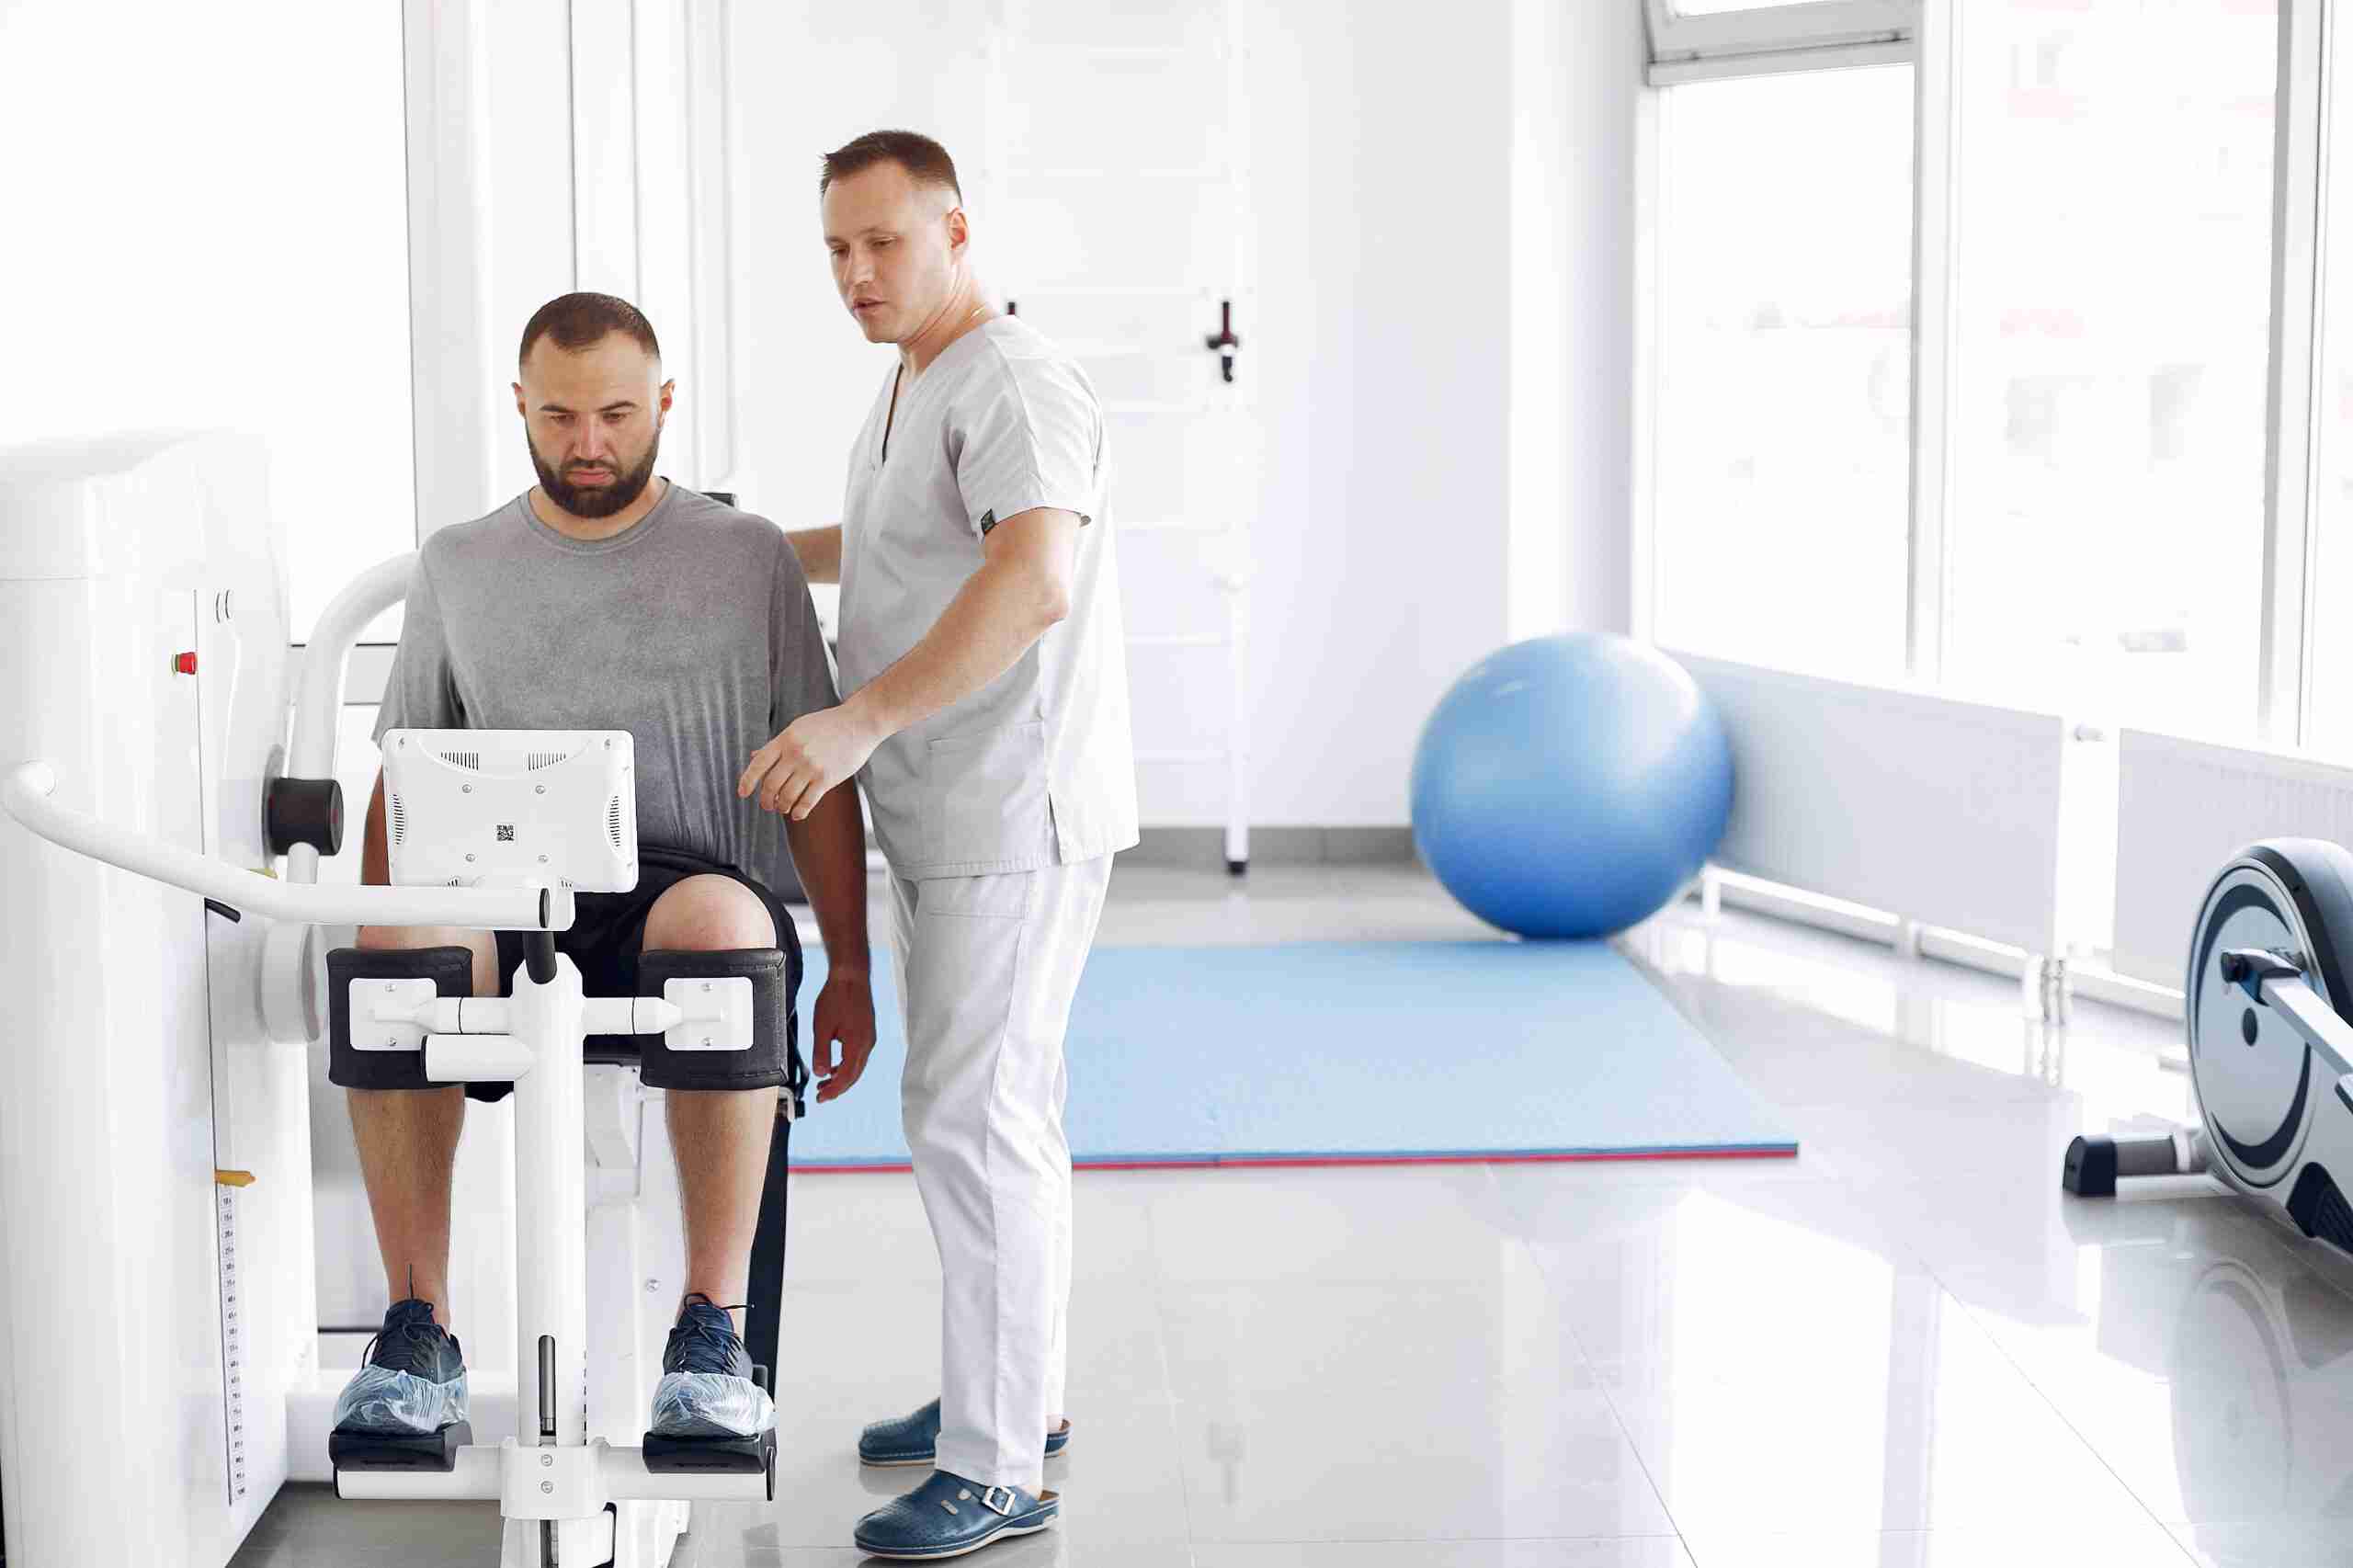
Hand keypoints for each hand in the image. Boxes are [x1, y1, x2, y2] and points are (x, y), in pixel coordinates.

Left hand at [740, 704, 882, 821]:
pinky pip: (807, 802)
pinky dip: (798, 812)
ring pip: (787, 796)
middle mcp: (796, 753)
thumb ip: (777, 744)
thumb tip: (754, 757)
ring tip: (783, 808)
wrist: (859, 723)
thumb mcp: (798, 728)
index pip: (759, 764)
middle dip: (766, 800)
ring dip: (781, 806)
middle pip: (771, 784)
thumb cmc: (827, 725)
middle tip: (767, 805)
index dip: (747, 781)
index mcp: (785, 739)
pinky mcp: (827, 778)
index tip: (743, 794)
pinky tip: (797, 814)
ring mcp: (811, 767)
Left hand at [808, 970, 877, 1102]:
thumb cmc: (837, 996)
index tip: (821, 1098)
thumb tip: (821, 1073)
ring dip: (842, 1077)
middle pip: (854, 1075)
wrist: (851, 976)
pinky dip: (846, 1065)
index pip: (847, 1077)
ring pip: (857, 1066)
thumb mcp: (822, 1027)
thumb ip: (821, 1052)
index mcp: (857, 1044)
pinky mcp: (866, 1032)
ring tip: (825, 1083)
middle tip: (821, 1096)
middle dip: (838, 1088)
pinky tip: (835, 1065)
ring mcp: (869, 1037)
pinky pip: (858, 1056)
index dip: (834, 1091)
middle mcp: (867, 1043)